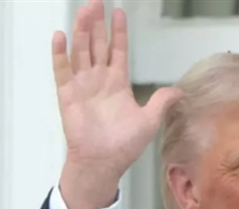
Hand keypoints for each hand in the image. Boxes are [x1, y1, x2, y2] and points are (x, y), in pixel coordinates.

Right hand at [53, 0, 182, 208]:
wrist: (103, 163)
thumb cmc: (123, 146)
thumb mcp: (149, 121)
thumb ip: (161, 102)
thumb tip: (178, 92)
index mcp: (117, 83)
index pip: (117, 50)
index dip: (117, 31)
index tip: (118, 12)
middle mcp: (98, 80)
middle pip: (96, 44)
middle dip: (97, 23)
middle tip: (96, 1)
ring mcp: (82, 86)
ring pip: (81, 51)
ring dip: (81, 31)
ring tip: (84, 10)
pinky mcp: (67, 95)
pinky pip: (62, 70)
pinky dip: (60, 54)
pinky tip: (60, 36)